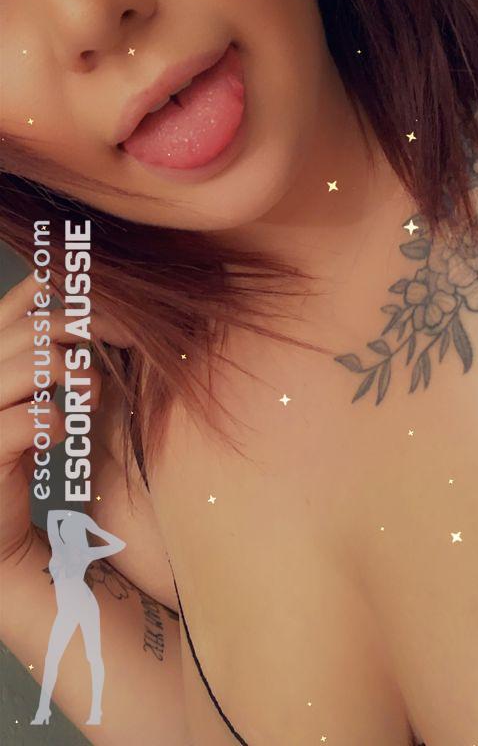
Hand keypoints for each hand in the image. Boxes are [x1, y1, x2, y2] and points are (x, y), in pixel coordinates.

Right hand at [0, 271, 133, 569]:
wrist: (12, 558)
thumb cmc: (26, 475)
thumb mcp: (37, 409)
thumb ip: (45, 367)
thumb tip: (78, 313)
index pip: (0, 319)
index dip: (29, 295)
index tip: (66, 279)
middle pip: (15, 337)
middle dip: (68, 331)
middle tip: (108, 342)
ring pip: (12, 370)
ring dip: (65, 371)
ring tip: (93, 391)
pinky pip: (16, 423)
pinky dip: (50, 418)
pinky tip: (67, 431)